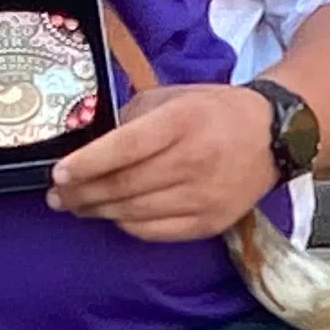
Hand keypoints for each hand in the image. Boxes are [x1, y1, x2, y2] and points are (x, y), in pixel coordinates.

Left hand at [47, 80, 273, 241]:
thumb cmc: (213, 112)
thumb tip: (90, 145)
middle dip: (82, 193)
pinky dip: (127, 225)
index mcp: (183, 122)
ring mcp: (204, 197)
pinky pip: (154, 231)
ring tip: (77, 206)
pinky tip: (114, 216)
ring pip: (134, 213)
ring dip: (98, 212)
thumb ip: (131, 118)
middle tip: (57, 195)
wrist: (272, 137)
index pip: (125, 147)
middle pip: (124, 185)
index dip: (87, 163)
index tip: (59, 173)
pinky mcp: (210, 222)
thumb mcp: (172, 98)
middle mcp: (194, 161)